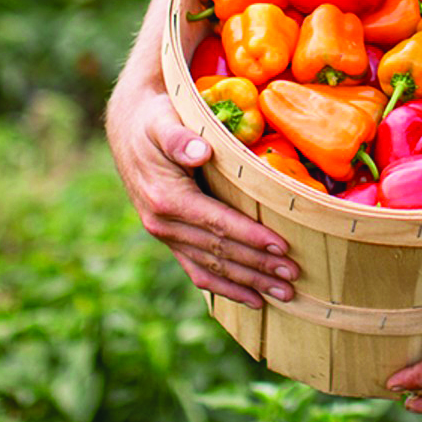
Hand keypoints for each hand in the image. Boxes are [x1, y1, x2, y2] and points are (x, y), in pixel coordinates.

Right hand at [107, 84, 296, 308]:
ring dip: (249, 284)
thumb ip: (180, 138)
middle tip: (293, 276)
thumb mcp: (163, 120)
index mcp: (166, 199)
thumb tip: (201, 151)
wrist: (128, 128)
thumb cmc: (153, 121)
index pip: (216, 224)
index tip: (282, 246)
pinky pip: (199, 271)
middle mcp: (163, 225)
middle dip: (258, 266)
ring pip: (212, 269)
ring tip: (283, 293)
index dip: (250, 237)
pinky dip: (227, 288)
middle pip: (219, 252)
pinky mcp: (171, 239)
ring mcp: (166, 236)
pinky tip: (253, 300)